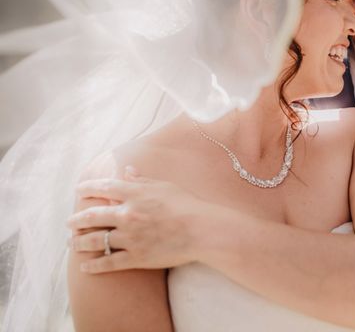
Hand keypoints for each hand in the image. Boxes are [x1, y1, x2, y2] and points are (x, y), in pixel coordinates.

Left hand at [68, 168, 214, 273]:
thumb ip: (143, 180)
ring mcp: (131, 237)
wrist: (202, 230)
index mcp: (136, 193)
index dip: (87, 189)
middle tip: (69, 223)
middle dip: (76, 219)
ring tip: (72, 243)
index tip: (78, 191)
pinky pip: (108, 262)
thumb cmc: (188, 205)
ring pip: (95, 240)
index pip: (104, 188)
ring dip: (79, 242)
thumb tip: (128, 170)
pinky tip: (85, 266)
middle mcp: (128, 214)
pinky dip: (93, 265)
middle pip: (92, 216)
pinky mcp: (136, 257)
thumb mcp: (165, 186)